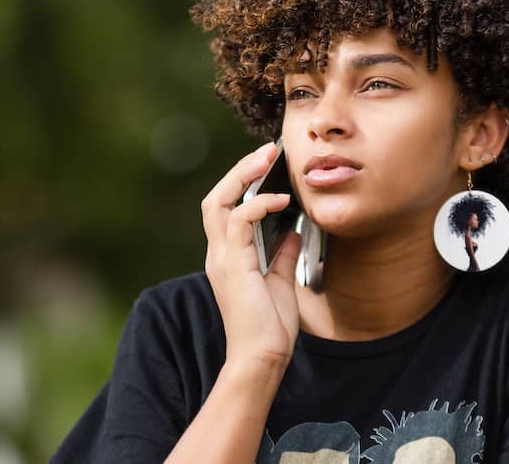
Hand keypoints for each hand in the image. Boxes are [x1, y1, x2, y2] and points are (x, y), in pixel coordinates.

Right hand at [201, 142, 302, 371]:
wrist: (263, 357)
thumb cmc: (270, 328)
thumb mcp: (281, 282)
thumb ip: (281, 253)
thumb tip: (292, 228)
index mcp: (227, 257)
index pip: (225, 208)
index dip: (243, 183)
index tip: (269, 165)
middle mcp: (218, 254)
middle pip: (216, 197)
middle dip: (240, 170)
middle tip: (268, 151)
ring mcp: (222, 258)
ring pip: (219, 201)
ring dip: (243, 176)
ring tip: (268, 159)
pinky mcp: (233, 264)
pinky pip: (239, 220)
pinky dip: (259, 204)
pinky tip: (281, 200)